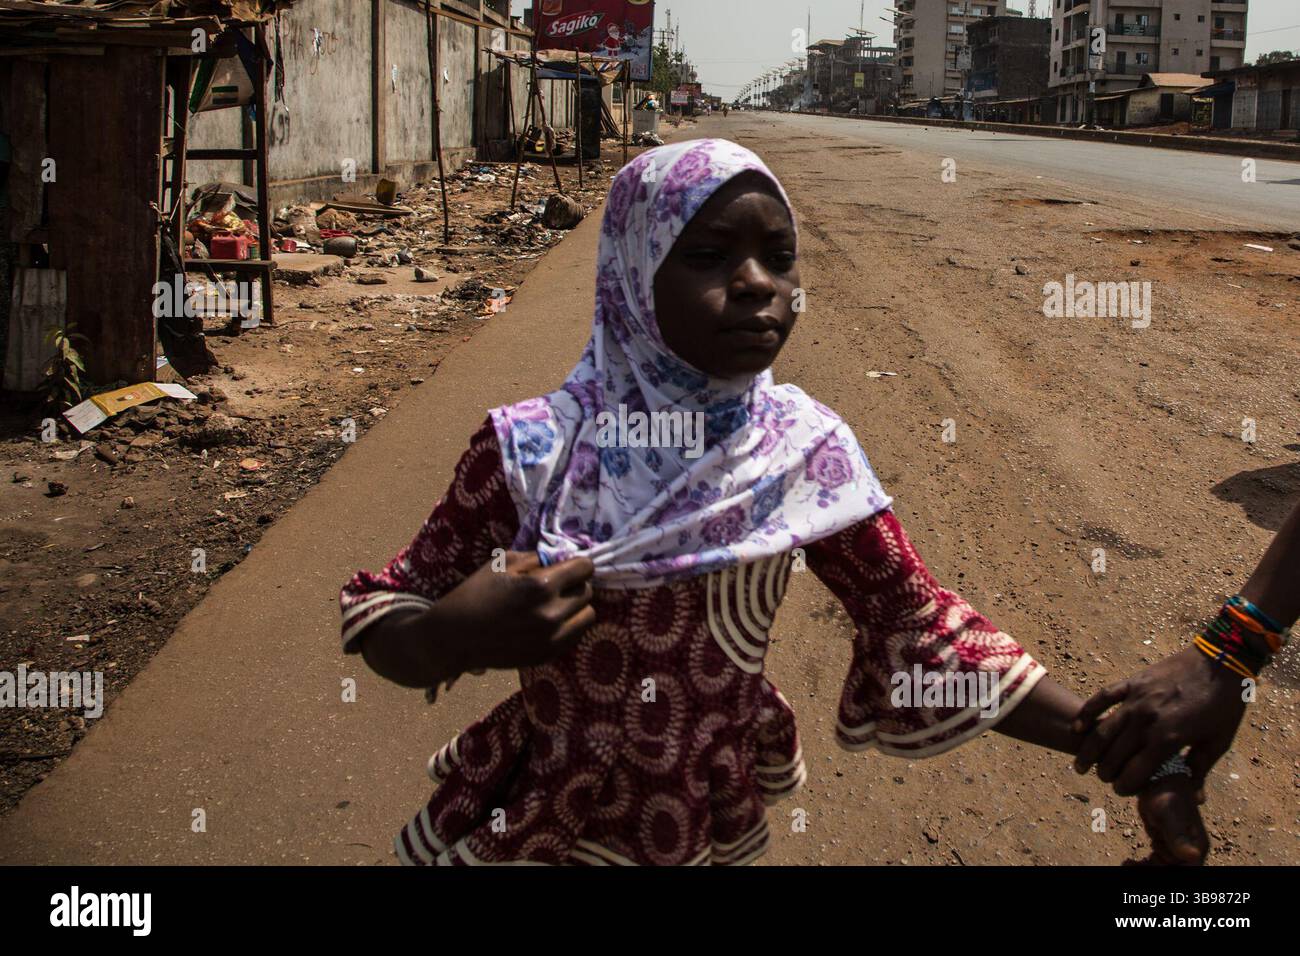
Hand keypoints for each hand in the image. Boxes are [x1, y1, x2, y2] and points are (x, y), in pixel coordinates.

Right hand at [439, 551, 595, 671]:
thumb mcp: (502, 564)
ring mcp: (551, 638)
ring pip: (588, 615)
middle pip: (587, 591)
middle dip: (575, 584)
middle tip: (558, 585)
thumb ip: (536, 558)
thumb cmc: (475, 593)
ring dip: (576, 606)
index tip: (569, 565)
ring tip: (556, 604)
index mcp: (540, 586)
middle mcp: (551, 613)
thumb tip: (562, 557)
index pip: (585, 568)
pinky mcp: (547, 654)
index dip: (578, 563)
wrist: (454, 637)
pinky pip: (576, 635)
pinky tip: (549, 621)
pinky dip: (569, 625)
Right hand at [1072, 646, 1246, 796]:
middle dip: (1105, 772)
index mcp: (1168, 738)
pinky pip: (1103, 697)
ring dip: (1088, 750)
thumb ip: (1200, 769)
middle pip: (1114, 754)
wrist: (1221, 662)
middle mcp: (1147, 721)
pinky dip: (1087, 713)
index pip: (1135, 771)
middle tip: (1104, 779)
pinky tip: (1077, 727)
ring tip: (1080, 765)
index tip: (1122, 791)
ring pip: (1103, 730)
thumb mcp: (1218, 742)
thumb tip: (1194, 798)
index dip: (1125, 786)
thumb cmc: (1223, 705)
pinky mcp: (1132, 682)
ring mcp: (1136, 700)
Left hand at [1129, 774, 1209, 865]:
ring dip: (1146, 868)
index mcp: (1197, 847)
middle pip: (1173, 870)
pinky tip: (1129, 861)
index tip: (1148, 864)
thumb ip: (1178, 838)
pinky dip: (1143, 864)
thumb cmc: (1166, 794)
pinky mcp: (1166, 843)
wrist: (1157, 778)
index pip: (1187, 870)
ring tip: (1127, 863)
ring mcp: (1178, 847)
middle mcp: (1191, 850)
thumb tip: (1193, 856)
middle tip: (1129, 865)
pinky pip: (1157, 861)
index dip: (1168, 872)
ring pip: (1163, 867)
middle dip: (1152, 871)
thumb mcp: (1170, 816)